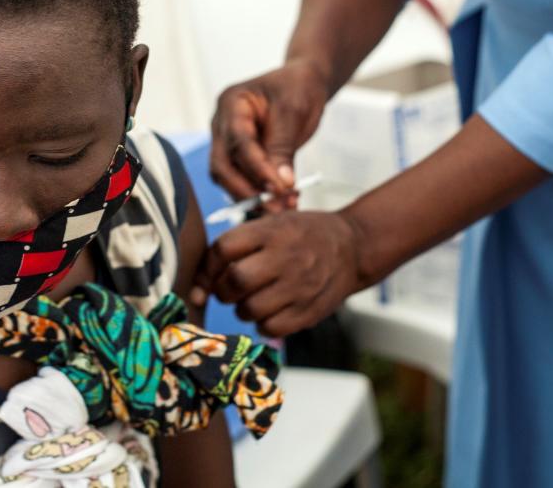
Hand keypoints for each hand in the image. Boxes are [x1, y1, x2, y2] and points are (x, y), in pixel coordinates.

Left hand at [191, 209, 367, 336]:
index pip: (224, 249)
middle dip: (223, 291)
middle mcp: (286, 257)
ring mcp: (299, 286)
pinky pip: (271, 328)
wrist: (353, 247)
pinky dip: (263, 324)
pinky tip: (270, 312)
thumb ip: (238, 246)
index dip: (207, 268)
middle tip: (229, 291)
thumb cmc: (302, 235)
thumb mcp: (273, 224)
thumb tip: (199, 288)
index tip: (207, 279)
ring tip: (252, 300)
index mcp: (272, 231)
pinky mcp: (310, 311)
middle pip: (235, 281)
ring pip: (249, 309)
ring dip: (242, 309)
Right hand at [209, 58, 329, 206]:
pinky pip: (241, 180)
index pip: (238, 142)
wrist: (302, 83)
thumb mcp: (294, 112)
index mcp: (231, 103)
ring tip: (284, 207)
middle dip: (247, 191)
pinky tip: (282, 202)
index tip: (279, 189)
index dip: (257, 169)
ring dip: (253, 197)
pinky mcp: (238, 156)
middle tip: (277, 208)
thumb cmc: (297, 88)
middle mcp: (222, 124)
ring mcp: (227, 141)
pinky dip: (259, 193)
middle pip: (222, 166)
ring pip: (228, 178)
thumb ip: (283, 147)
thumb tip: (280, 185)